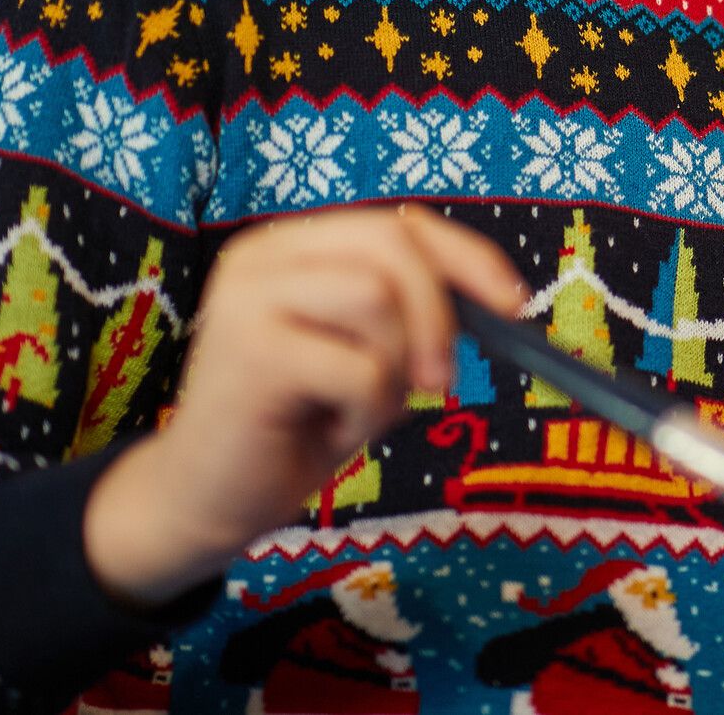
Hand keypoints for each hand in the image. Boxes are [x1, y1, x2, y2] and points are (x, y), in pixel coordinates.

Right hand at [83, 205, 526, 606]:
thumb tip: (499, 297)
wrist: (208, 500)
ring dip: (393, 372)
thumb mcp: (365, 351)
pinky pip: (358, 368)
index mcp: (292, 246)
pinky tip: (331, 431)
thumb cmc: (296, 424)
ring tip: (357, 410)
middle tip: (439, 382)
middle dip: (438, 314)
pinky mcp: (250, 351)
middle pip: (392, 244)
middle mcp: (263, 256)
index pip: (400, 224)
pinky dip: (367, 411)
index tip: (514, 305)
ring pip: (379, 301)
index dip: (468, 258)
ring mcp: (248, 297)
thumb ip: (409, 310)